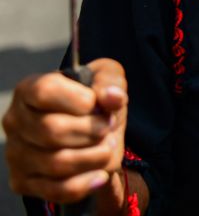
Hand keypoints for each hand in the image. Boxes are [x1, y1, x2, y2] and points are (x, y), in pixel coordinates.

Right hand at [3, 59, 128, 208]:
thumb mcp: (107, 78)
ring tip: (109, 147)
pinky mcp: (22, 181)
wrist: (91, 132)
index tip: (100, 105)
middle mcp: (15, 121)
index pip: (45, 91)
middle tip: (108, 127)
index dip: (80, 100)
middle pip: (51, 130)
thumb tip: (113, 97)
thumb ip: (112, 82)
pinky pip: (55, 189)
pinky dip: (85, 183)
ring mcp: (15, 153)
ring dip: (93, 156)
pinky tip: (101, 174)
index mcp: (29, 90)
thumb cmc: (94, 100)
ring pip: (56, 163)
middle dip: (91, 131)